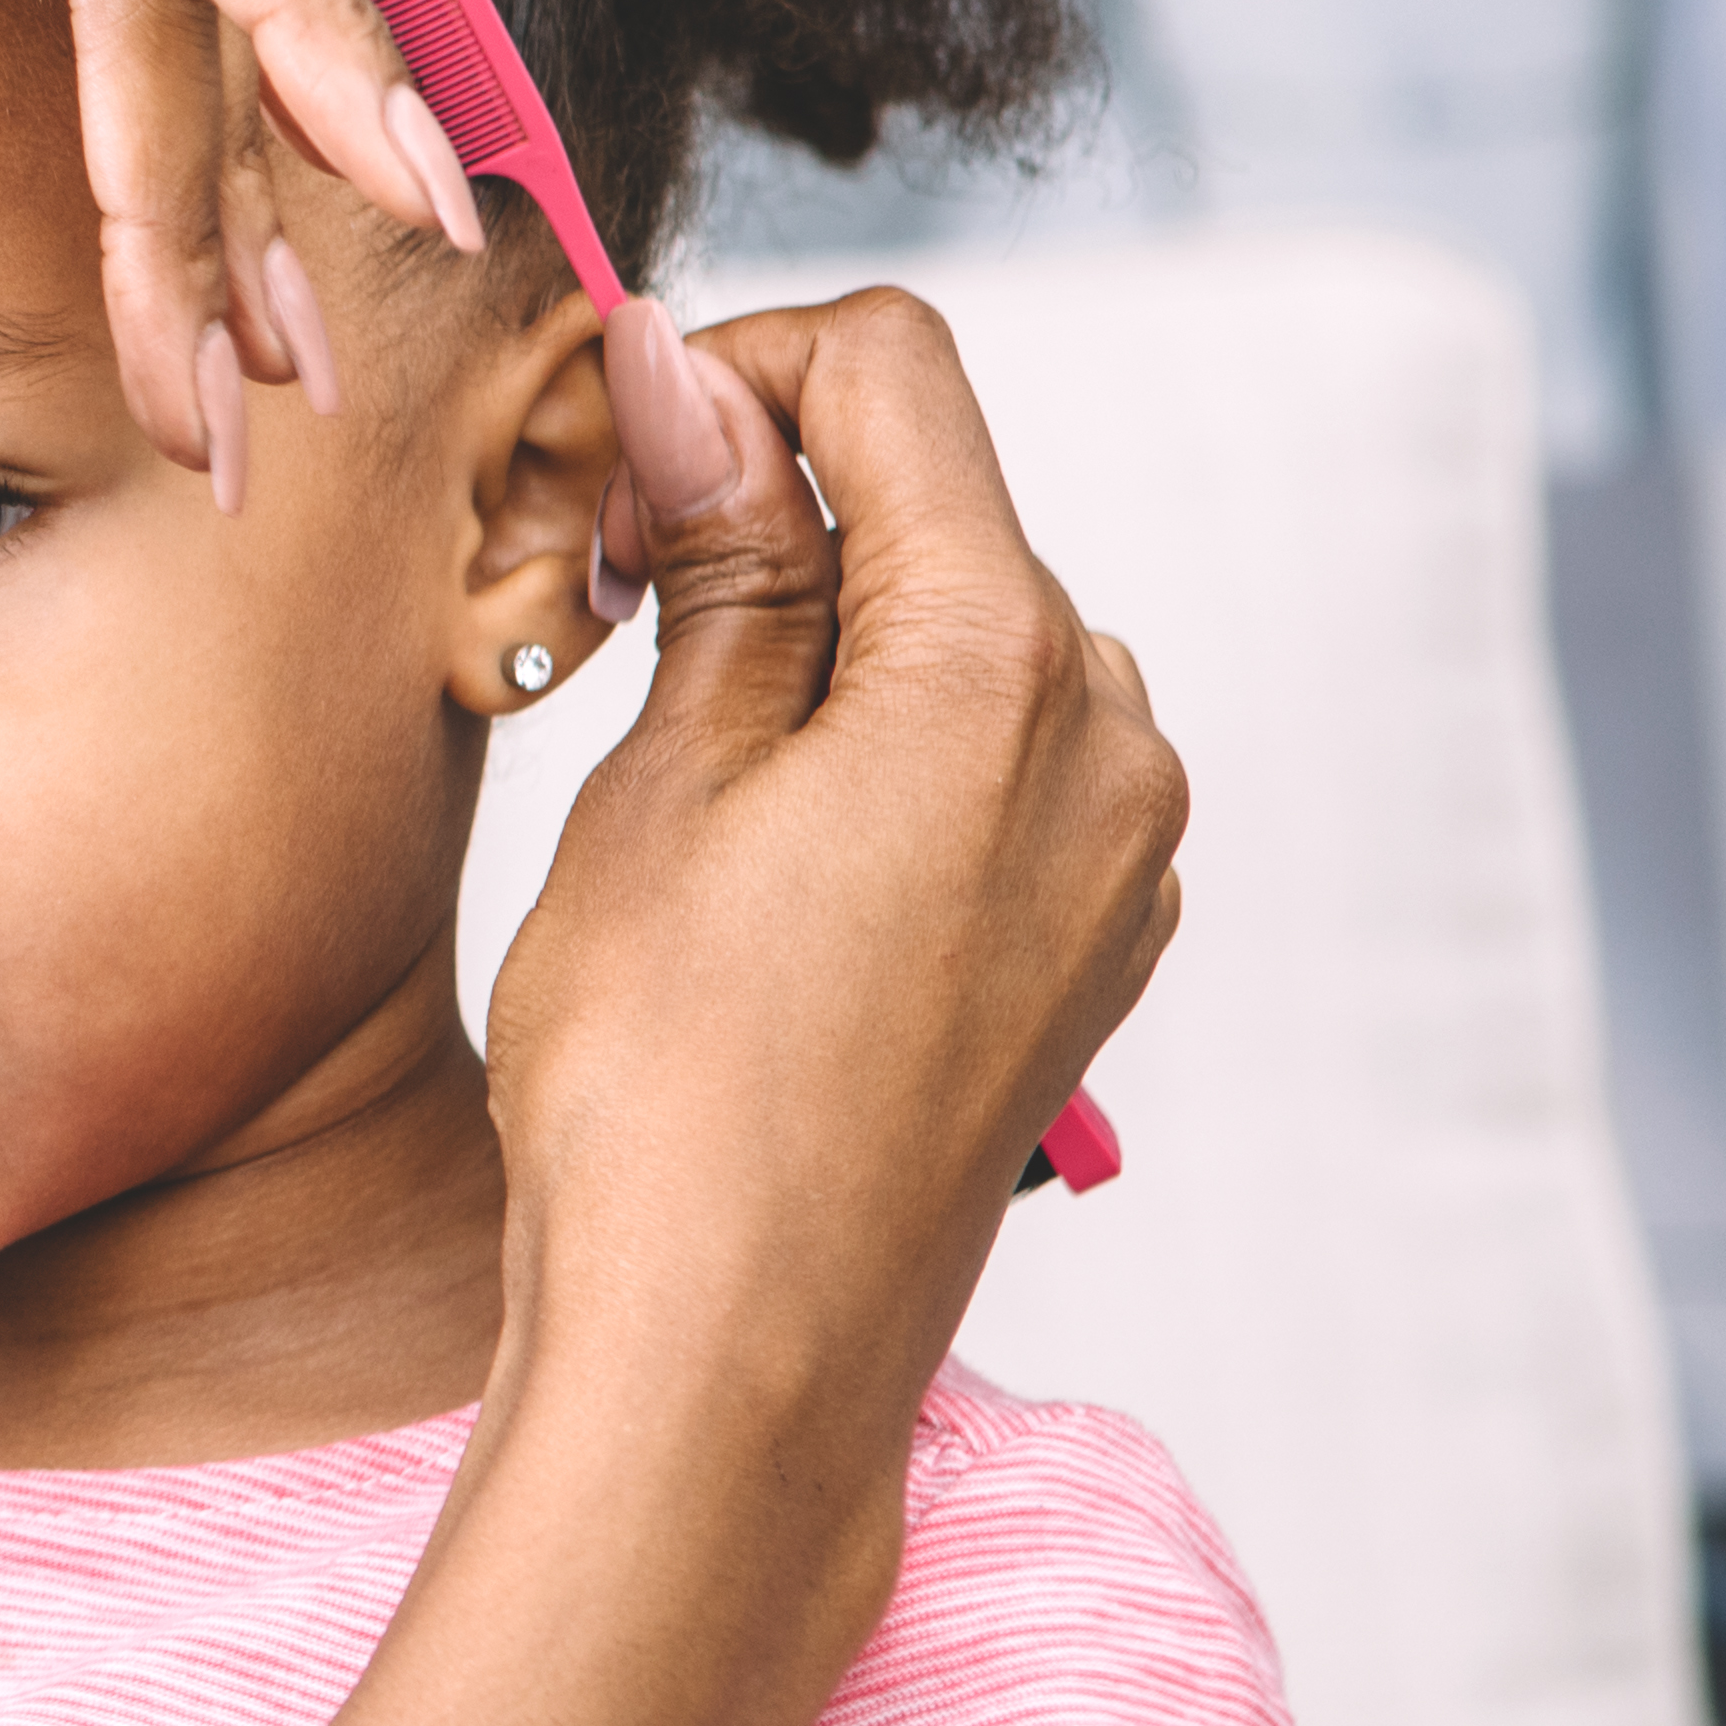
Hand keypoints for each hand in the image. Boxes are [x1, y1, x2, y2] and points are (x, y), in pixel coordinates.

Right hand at [494, 291, 1185, 1437]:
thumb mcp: (663, 783)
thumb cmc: (668, 1086)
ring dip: (828, 632)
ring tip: (674, 752)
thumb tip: (691, 371)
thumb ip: (721, 554)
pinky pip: (1001, 763)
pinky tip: (765, 852)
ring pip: (969, 635)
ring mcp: (1124, 847)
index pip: (897, 375)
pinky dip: (884, 746)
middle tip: (600, 604)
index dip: (740, 366)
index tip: (615, 448)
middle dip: (777, 505)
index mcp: (1002, 666)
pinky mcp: (1100, 934)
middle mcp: (1110, 734)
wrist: (738, 1358)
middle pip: (942, 504)